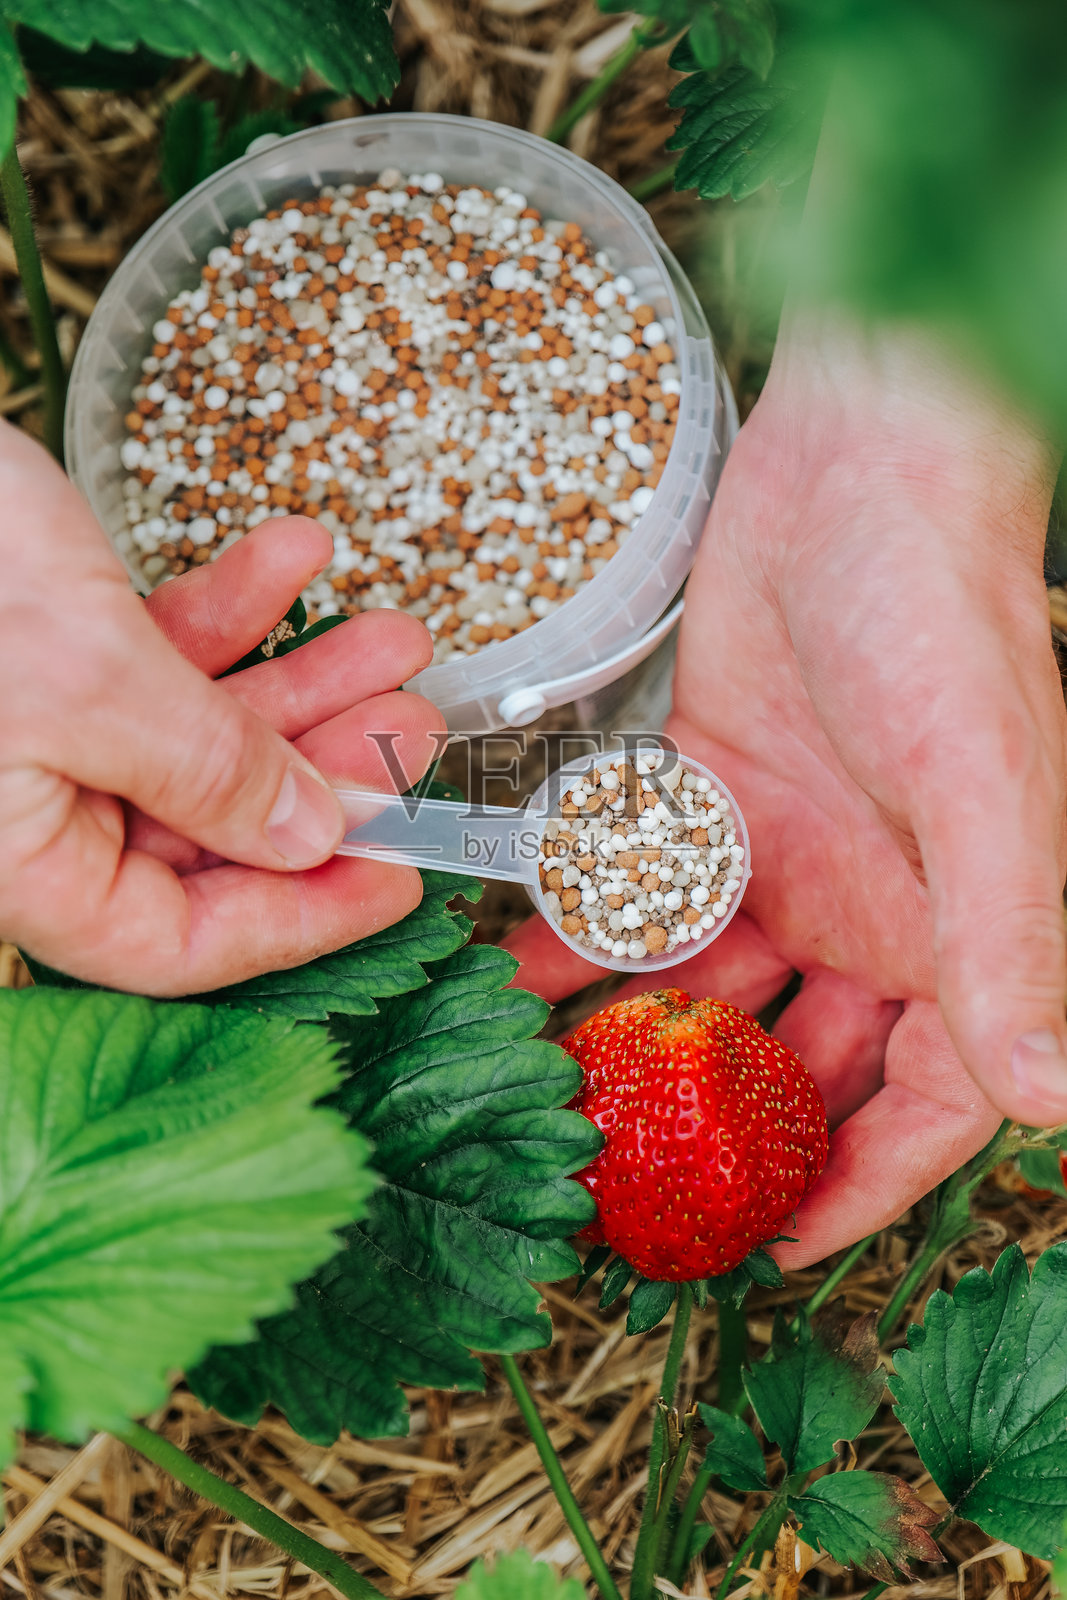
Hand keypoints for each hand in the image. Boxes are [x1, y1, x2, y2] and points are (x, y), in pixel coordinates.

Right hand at [0, 423, 443, 993]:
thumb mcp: (87, 678)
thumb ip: (208, 771)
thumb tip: (312, 836)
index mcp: (22, 865)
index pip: (185, 942)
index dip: (308, 916)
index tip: (407, 875)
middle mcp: (31, 813)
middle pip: (216, 832)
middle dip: (327, 772)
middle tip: (413, 727)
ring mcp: (41, 732)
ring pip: (203, 738)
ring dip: (303, 681)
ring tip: (394, 639)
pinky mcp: (47, 653)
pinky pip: (159, 654)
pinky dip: (231, 606)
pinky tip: (298, 556)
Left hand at [507, 313, 1066, 1266]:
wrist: (860, 461)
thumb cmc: (946, 613)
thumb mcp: (979, 785)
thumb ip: (1004, 937)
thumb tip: (1054, 1097)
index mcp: (956, 932)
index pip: (923, 1101)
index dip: (863, 1184)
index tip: (778, 1249)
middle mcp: (872, 911)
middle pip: (796, 1057)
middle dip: (721, 1123)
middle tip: (627, 1183)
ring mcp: (787, 854)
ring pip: (705, 982)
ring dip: (636, 1034)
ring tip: (548, 1088)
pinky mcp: (709, 793)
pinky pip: (644, 891)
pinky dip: (590, 932)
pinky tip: (523, 972)